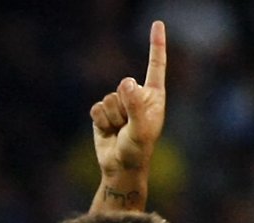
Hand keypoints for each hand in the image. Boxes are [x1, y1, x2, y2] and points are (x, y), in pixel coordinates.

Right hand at [91, 20, 166, 175]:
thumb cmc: (138, 150)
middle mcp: (137, 96)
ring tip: (120, 131)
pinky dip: (101, 121)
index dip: (156, 45)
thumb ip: (136, 106)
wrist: (120, 167)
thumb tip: (127, 82)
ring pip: (109, 98)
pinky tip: (108, 131)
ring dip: (113, 118)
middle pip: (124, 85)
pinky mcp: (102, 112)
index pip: (155, 66)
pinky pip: (96, 107)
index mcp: (153, 96)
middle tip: (130, 127)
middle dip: (125, 107)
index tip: (157, 24)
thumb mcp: (142, 129)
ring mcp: (119, 103)